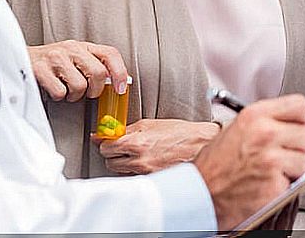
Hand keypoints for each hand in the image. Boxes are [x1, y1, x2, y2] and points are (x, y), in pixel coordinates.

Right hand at [27, 41, 127, 101]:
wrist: (20, 59)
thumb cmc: (51, 63)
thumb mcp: (75, 59)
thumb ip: (94, 66)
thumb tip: (118, 82)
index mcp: (82, 46)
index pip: (110, 53)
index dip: (120, 72)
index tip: (121, 88)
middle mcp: (71, 48)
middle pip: (98, 73)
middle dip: (94, 90)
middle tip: (86, 92)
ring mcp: (55, 57)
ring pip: (80, 86)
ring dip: (73, 95)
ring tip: (66, 90)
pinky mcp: (41, 69)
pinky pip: (60, 93)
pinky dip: (58, 97)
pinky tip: (53, 89)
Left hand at [96, 119, 219, 174]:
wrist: (199, 145)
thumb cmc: (178, 132)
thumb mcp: (150, 124)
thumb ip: (126, 130)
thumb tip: (104, 133)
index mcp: (137, 142)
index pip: (106, 148)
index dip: (105, 143)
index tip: (106, 141)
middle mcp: (140, 161)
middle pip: (110, 162)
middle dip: (112, 154)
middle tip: (120, 147)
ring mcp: (146, 173)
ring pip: (120, 171)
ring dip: (123, 163)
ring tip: (135, 154)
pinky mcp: (153, 181)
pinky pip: (134, 177)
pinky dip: (135, 171)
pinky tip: (144, 162)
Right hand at [193, 94, 304, 230]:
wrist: (200, 192)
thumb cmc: (214, 164)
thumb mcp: (235, 128)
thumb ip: (265, 121)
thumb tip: (292, 124)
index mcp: (255, 116)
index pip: (299, 106)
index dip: (304, 118)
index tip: (303, 126)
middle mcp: (265, 134)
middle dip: (298, 146)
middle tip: (283, 153)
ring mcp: (271, 160)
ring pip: (304, 160)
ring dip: (293, 168)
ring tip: (271, 169)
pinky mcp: (274, 185)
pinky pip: (294, 182)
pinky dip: (284, 185)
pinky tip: (265, 182)